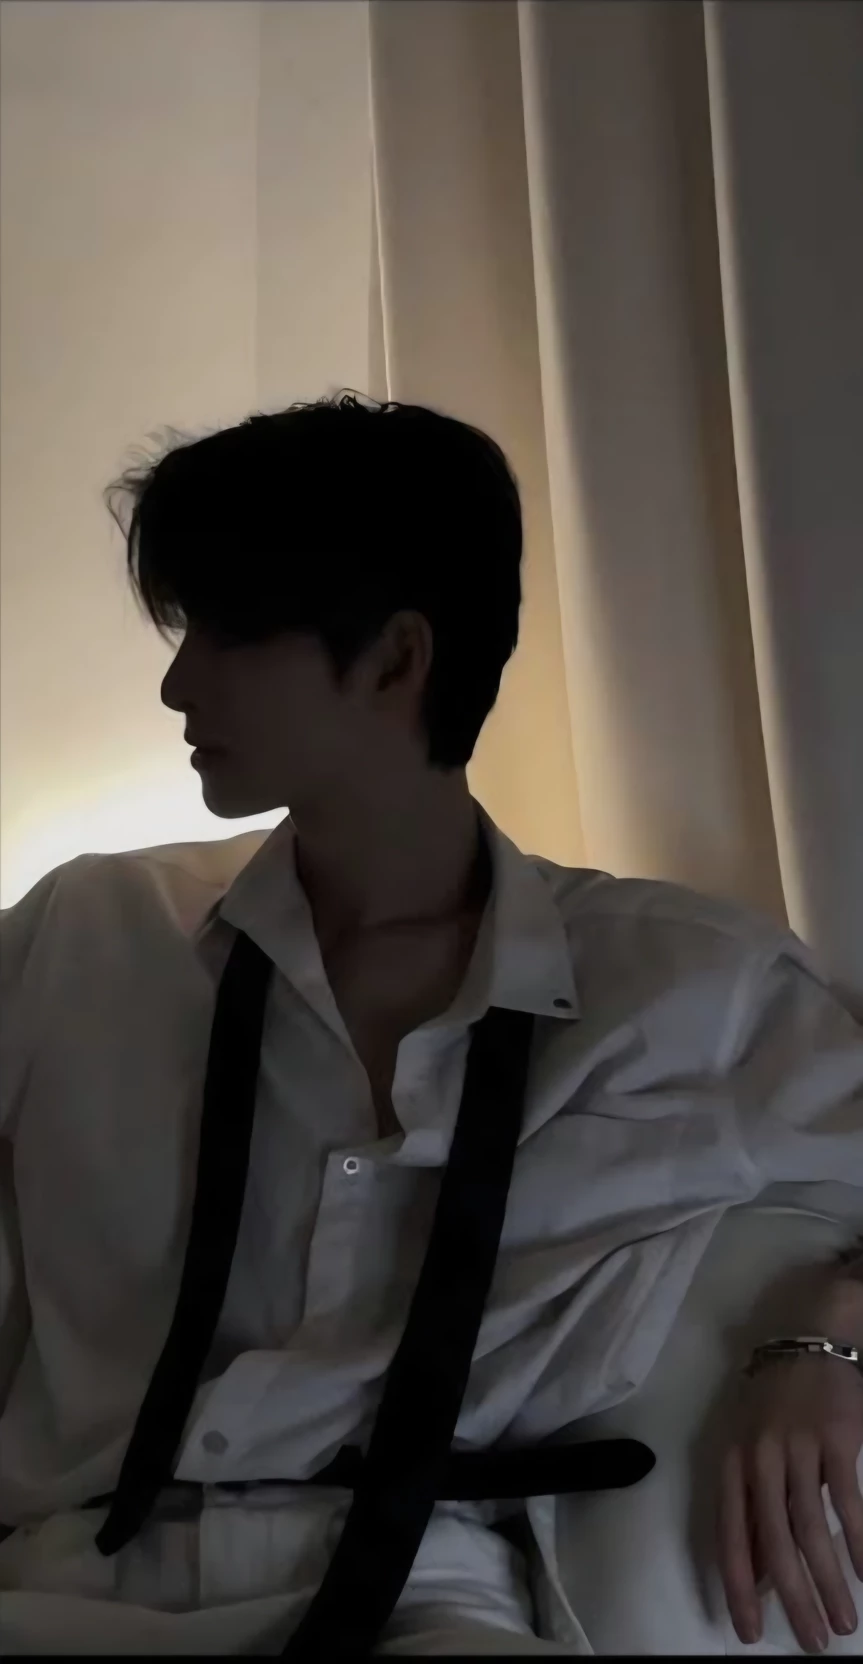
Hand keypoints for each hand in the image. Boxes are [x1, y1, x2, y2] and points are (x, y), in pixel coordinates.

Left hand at [718, 1354, 862, 1652]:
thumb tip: (755, 1574)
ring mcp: (798, 1447)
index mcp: (733, 1464)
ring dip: (830, 1582)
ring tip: (844, 1622)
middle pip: (776, 1541)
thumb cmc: (775, 1406)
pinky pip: (848, 1499)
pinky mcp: (836, 1437)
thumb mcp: (750, 1452)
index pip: (731, 1536)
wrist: (807, 1341)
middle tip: (813, 1642)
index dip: (739, 1587)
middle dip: (794, 1598)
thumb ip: (753, 1510)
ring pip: (812, 1528)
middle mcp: (760, 1458)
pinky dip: (859, 1540)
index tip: (750, 1632)